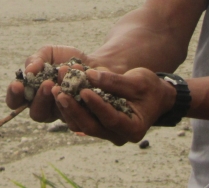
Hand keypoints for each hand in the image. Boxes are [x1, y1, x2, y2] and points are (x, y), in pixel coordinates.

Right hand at [6, 45, 92, 122]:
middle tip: (47, 84)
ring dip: (60, 97)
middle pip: (36, 114)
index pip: (15, 101)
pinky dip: (79, 96)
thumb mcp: (49, 53)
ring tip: (64, 77)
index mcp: (32, 94)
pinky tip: (81, 80)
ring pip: (57, 114)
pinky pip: (78, 114)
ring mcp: (63, 114)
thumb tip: (29, 71)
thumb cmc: (66, 59)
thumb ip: (36, 60)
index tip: (17, 84)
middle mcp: (46, 108)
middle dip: (41, 98)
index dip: (14, 95)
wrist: (93, 64)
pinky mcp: (82, 116)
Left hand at [52, 68, 175, 145]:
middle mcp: (118, 136)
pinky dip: (69, 106)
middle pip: (91, 126)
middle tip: (59, 91)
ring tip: (55, 88)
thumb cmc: (149, 88)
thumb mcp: (138, 81)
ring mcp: (106, 133)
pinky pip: (79, 120)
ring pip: (81, 125)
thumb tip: (89, 74)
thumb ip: (114, 81)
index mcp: (133, 128)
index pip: (111, 119)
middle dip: (74, 108)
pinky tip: (59, 91)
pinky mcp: (96, 125)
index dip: (97, 105)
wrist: (153, 95)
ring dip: (67, 107)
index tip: (84, 90)